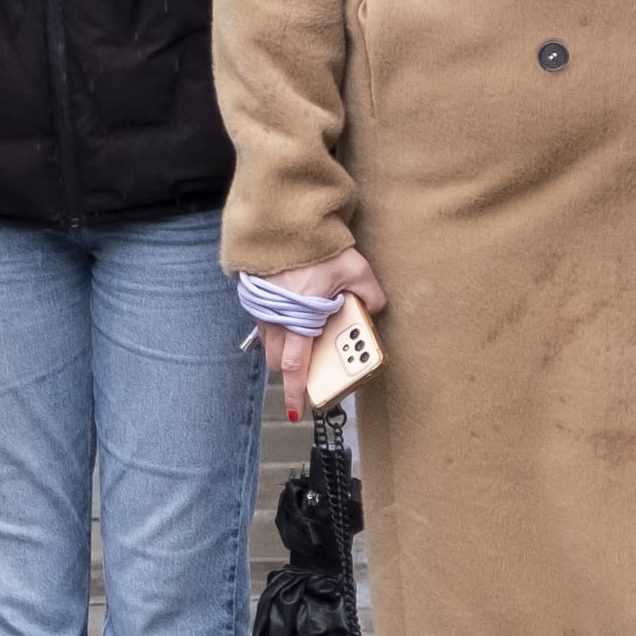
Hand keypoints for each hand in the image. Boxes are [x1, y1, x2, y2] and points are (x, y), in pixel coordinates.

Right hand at [252, 249, 384, 424]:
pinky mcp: (258, 299)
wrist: (283, 225)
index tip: (298, 410)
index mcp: (300, 320)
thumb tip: (377, 306)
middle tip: (311, 372)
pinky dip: (278, 331)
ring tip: (304, 344)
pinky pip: (266, 326)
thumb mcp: (355, 269)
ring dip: (285, 351)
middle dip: (292, 373)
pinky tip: (294, 318)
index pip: (295, 366)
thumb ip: (370, 293)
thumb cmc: (316, 249)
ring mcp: (264, 310)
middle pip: (279, 362)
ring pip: (271, 345)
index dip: (295, 391)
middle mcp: (277, 320)